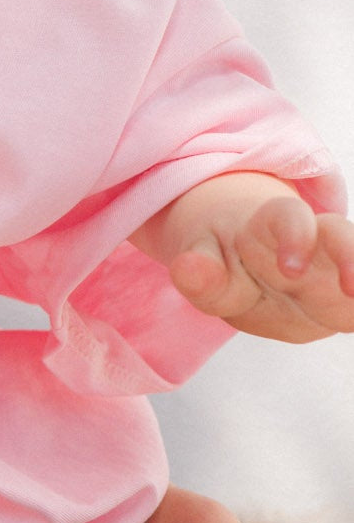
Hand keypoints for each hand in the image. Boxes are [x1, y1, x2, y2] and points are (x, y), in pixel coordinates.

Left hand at [167, 189, 353, 341]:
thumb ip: (201, 274)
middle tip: (351, 289)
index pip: (291, 218)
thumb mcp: (204, 260)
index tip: (290, 270)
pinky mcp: (345, 304)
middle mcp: (315, 244)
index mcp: (272, 224)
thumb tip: (185, 271)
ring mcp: (336, 274)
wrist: (245, 260)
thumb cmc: (224, 256)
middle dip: (352, 257)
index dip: (296, 237)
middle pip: (344, 237)